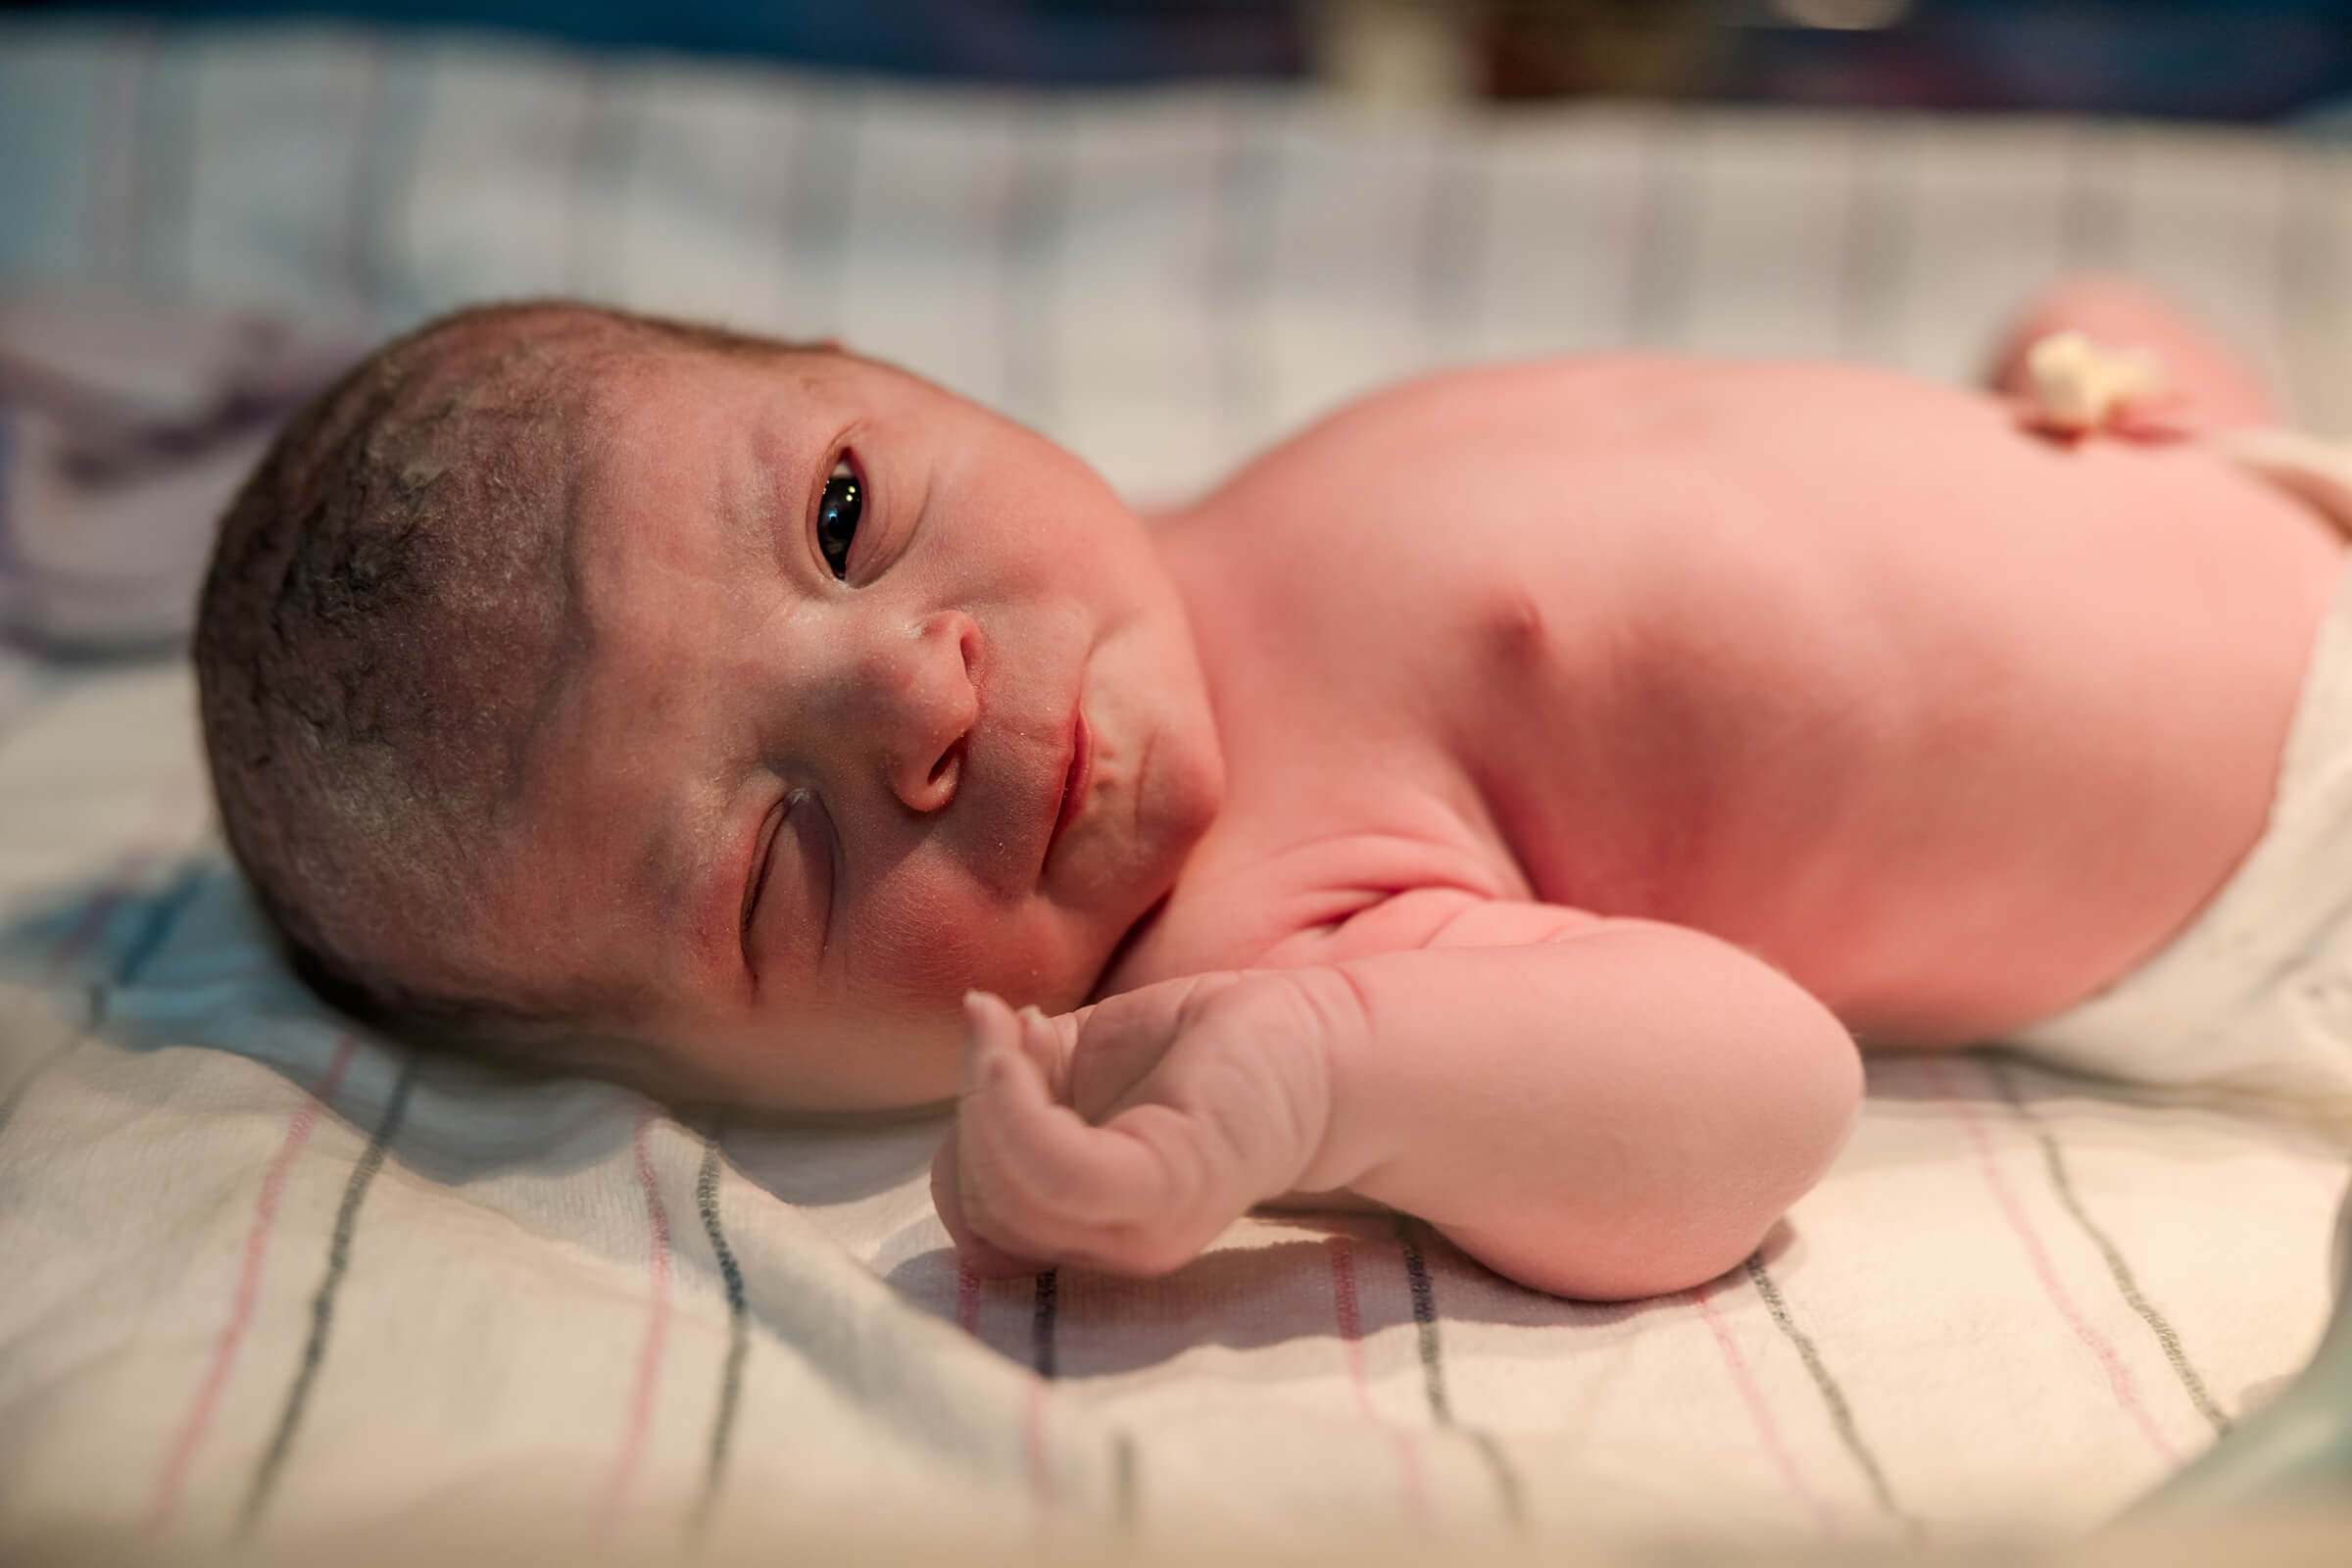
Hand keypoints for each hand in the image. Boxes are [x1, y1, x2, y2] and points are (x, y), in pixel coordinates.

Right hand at [930, 974, 1337, 1277]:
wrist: (1324, 1044)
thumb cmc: (1205, 1052)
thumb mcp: (1082, 1070)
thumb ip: (1021, 1095)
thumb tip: (975, 1077)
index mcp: (1094, 1229)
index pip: (979, 1215)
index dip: (968, 1134)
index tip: (997, 1048)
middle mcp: (1116, 1246)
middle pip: (984, 1208)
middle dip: (974, 1108)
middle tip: (1009, 1032)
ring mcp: (1145, 1227)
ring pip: (1009, 1193)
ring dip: (987, 1095)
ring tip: (1019, 1027)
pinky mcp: (1172, 1185)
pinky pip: (1059, 1172)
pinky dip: (1015, 1106)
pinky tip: (1022, 1038)